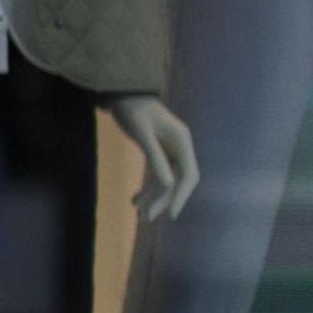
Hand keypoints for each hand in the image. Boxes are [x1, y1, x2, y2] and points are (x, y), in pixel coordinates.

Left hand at [106, 95, 198, 222]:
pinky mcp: (158, 151)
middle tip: (145, 219)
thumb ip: (155, 158)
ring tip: (139, 217)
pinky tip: (135, 201)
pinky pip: (157, 174)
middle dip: (164, 200)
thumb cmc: (133, 111)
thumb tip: (168, 186)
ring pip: (167, 180)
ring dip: (154, 198)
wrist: (123, 93)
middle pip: (178, 180)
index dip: (181, 196)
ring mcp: (170, 149)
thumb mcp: (142, 135)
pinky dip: (148, 188)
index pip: (188, 174)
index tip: (171, 214)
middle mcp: (180, 146)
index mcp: (182, 140)